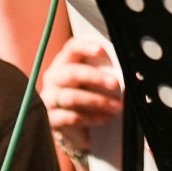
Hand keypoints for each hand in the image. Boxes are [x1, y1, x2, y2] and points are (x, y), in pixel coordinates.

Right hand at [41, 35, 123, 150]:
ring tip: (116, 106)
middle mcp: (54, 78)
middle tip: (115, 83)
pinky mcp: (52, 119)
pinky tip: (105, 117)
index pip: (71, 48)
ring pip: (72, 97)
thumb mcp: (89, 80)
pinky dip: (92, 118)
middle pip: (72, 73)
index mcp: (63, 63)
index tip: (101, 50)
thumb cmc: (83, 94)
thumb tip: (121, 69)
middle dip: (96, 77)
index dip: (85, 46)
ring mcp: (50, 99)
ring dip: (98, 101)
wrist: (68, 124)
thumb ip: (99, 70)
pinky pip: (72, 117)